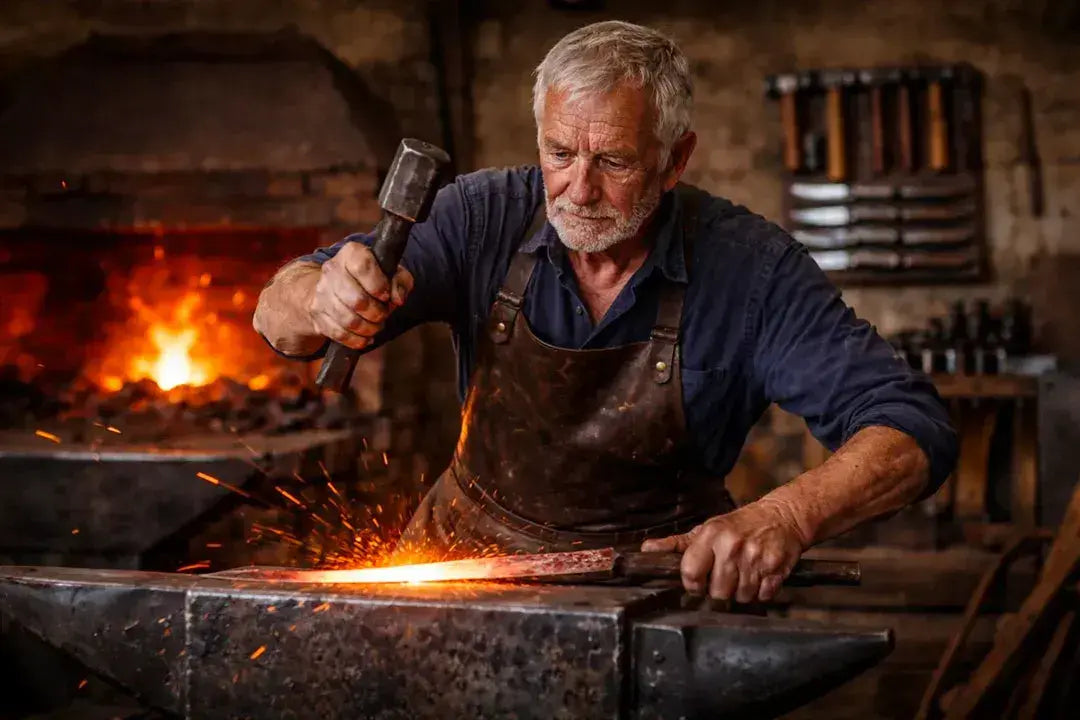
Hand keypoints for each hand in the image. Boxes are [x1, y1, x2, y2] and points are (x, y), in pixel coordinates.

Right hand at [308, 243, 412, 348]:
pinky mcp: (317, 313)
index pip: (363, 267)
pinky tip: (364, 336)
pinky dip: (357, 340)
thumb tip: (397, 299)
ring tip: (375, 325)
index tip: (386, 296)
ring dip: (368, 328)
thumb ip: (401, 281)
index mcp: (351, 254)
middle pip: (357, 300)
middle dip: (377, 313)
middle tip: (383, 314)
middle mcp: (332, 270)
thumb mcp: (391, 272)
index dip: (378, 285)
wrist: (334, 286)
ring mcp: (321, 292)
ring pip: (349, 320)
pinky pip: (339, 334)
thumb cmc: (369, 279)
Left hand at [640, 500, 809, 602]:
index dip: (692, 584)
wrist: (782, 516)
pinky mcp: (776, 569)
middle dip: (719, 592)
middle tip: (724, 580)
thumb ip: (677, 544)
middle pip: (717, 592)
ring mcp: (755, 558)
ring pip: (740, 597)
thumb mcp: (707, 529)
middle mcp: (732, 546)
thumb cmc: (740, 525)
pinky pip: (762, 597)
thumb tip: (648, 550)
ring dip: (740, 594)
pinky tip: (758, 578)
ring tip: (742, 576)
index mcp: (712, 535)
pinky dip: (760, 593)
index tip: (698, 583)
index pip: (691, 572)